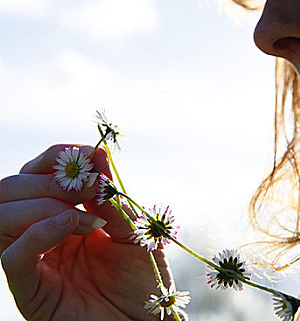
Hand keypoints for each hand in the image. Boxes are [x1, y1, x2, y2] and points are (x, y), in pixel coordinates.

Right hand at [0, 144, 173, 320]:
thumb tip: (96, 154)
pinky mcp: (30, 290)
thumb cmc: (141, 278)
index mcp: (64, 215)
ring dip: (44, 202)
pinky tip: (71, 221)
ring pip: (3, 217)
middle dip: (49, 179)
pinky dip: (38, 232)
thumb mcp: (132, 231)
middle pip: (13, 190)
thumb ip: (112, 198)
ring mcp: (34, 261)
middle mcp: (43, 234)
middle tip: (89, 185)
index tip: (87, 154)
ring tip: (86, 214)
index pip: (38, 175)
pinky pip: (12, 256)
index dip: (56, 159)